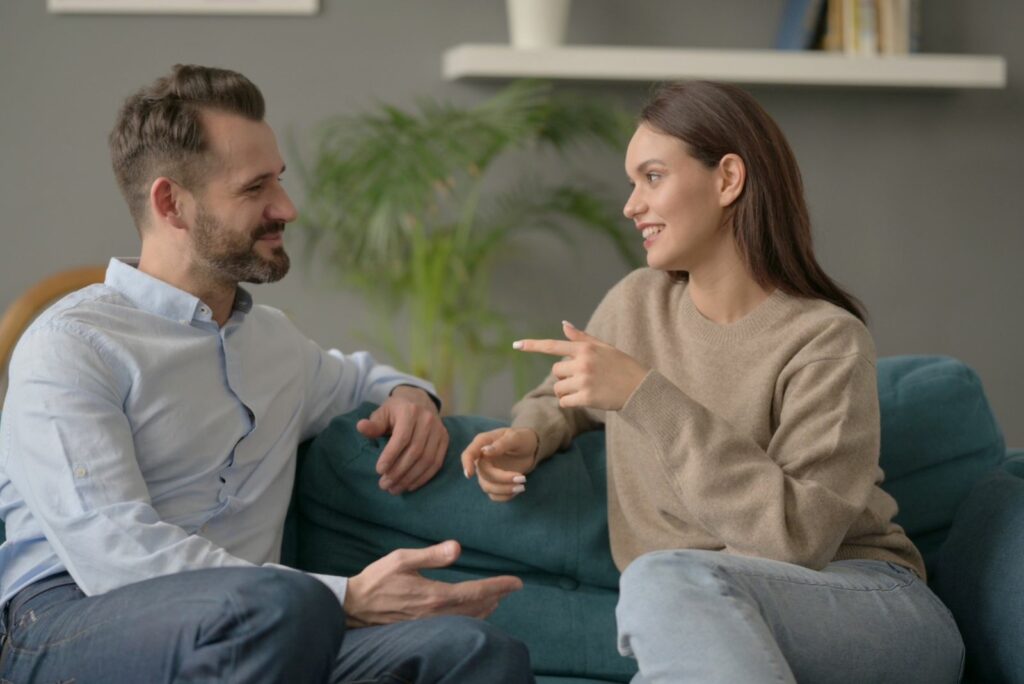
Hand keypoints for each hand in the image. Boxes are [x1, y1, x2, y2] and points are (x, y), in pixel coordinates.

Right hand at [343, 540, 522, 626]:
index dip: (498, 587)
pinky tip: (472, 612)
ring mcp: (429, 624)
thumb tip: (457, 548)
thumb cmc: (377, 579)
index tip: (517, 582)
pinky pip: (455, 624)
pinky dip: (470, 617)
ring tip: (497, 598)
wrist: (354, 606)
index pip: (475, 592)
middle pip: (476, 608)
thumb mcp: (402, 559)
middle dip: (496, 597)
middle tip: (511, 588)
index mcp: (434, 595)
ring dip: (485, 609)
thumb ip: (432, 554)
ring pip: (467, 619)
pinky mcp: (423, 629)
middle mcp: (435, 614)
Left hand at [356, 386, 448, 494]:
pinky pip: (436, 463)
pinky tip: (410, 485)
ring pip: (427, 460)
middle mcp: (427, 420)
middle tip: (384, 485)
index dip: (391, 455)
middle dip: (399, 471)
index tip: (379, 470)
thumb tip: (361, 427)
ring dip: (410, 478)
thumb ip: (373, 425)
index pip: (402, 437)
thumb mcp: (382, 414)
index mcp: (410, 411)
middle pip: (415, 451)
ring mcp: (439, 430)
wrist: (419, 402)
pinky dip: (423, 477)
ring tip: (394, 489)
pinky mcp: (445, 440)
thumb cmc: (396, 411)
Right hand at [460, 427, 538, 501]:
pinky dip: (505, 496)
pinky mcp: (494, 483)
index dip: (466, 464)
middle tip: (522, 478)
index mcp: (482, 444)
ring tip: (522, 486)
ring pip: (487, 487)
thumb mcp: (515, 437)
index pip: (468, 455)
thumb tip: (485, 451)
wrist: (529, 448)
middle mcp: (481, 459)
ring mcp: (486, 473)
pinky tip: (517, 489)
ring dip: (504, 490)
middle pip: (483, 474)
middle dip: (502, 479)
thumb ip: (501, 443)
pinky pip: (494, 495)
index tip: (470, 475)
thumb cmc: (521, 438)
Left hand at [513, 321, 647, 410]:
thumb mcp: (604, 348)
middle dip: (564, 377)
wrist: (641, 388)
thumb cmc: (622, 366)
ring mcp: (584, 380)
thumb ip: (582, 338)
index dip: (533, 345)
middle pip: (555, 371)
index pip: (553, 345)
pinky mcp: (587, 397)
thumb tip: (564, 324)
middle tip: (583, 379)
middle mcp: (583, 363)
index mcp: (585, 348)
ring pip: (558, 388)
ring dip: (566, 392)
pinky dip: (570, 402)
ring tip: (585, 390)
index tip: (516, 345)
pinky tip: (584, 400)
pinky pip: (564, 402)